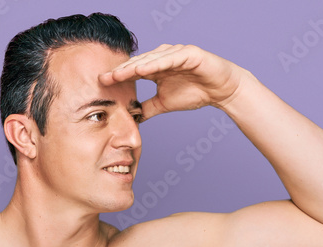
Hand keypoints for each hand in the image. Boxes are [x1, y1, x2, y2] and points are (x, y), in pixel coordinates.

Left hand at [98, 43, 246, 121]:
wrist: (221, 90)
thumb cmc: (196, 92)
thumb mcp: (164, 104)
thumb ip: (147, 108)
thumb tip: (132, 118)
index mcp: (156, 68)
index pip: (132, 71)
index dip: (118, 77)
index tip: (101, 84)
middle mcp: (163, 58)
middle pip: (137, 63)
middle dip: (121, 71)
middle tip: (104, 78)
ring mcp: (175, 53)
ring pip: (150, 59)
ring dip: (134, 66)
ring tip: (119, 74)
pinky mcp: (188, 53)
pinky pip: (169, 58)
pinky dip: (155, 63)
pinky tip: (142, 69)